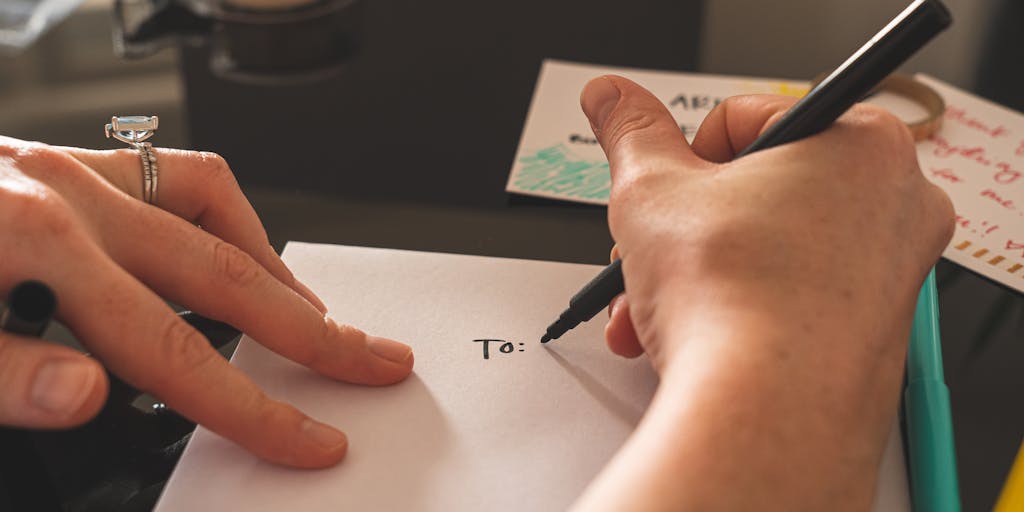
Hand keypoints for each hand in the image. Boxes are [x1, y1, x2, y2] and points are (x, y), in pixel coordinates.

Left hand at [0, 136, 413, 467]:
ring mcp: (72, 174)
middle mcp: (72, 200)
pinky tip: (234, 246)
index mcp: (39, 246)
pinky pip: (174, 173)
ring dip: (272, 268)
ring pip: (212, 209)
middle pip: (228, 278)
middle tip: (374, 360)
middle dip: (313, 331)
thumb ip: (3, 373)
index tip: (309, 439)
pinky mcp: (63, 164)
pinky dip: (222, 212)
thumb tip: (86, 398)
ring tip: (311, 315)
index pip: (175, 352)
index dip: (253, 407)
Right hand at [574, 76, 952, 509]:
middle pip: (753, 191)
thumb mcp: (651, 191)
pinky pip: (787, 296)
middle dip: (681, 230)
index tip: (662, 192)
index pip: (744, 120)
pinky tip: (685, 335)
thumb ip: (630, 132)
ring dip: (690, 275)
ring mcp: (890, 272)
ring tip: (649, 307)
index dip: (683, 160)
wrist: (766, 415)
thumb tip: (613, 99)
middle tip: (648, 251)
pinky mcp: (872, 330)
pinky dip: (732, 308)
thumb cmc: (735, 302)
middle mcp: (893, 203)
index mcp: (858, 143)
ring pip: (764, 249)